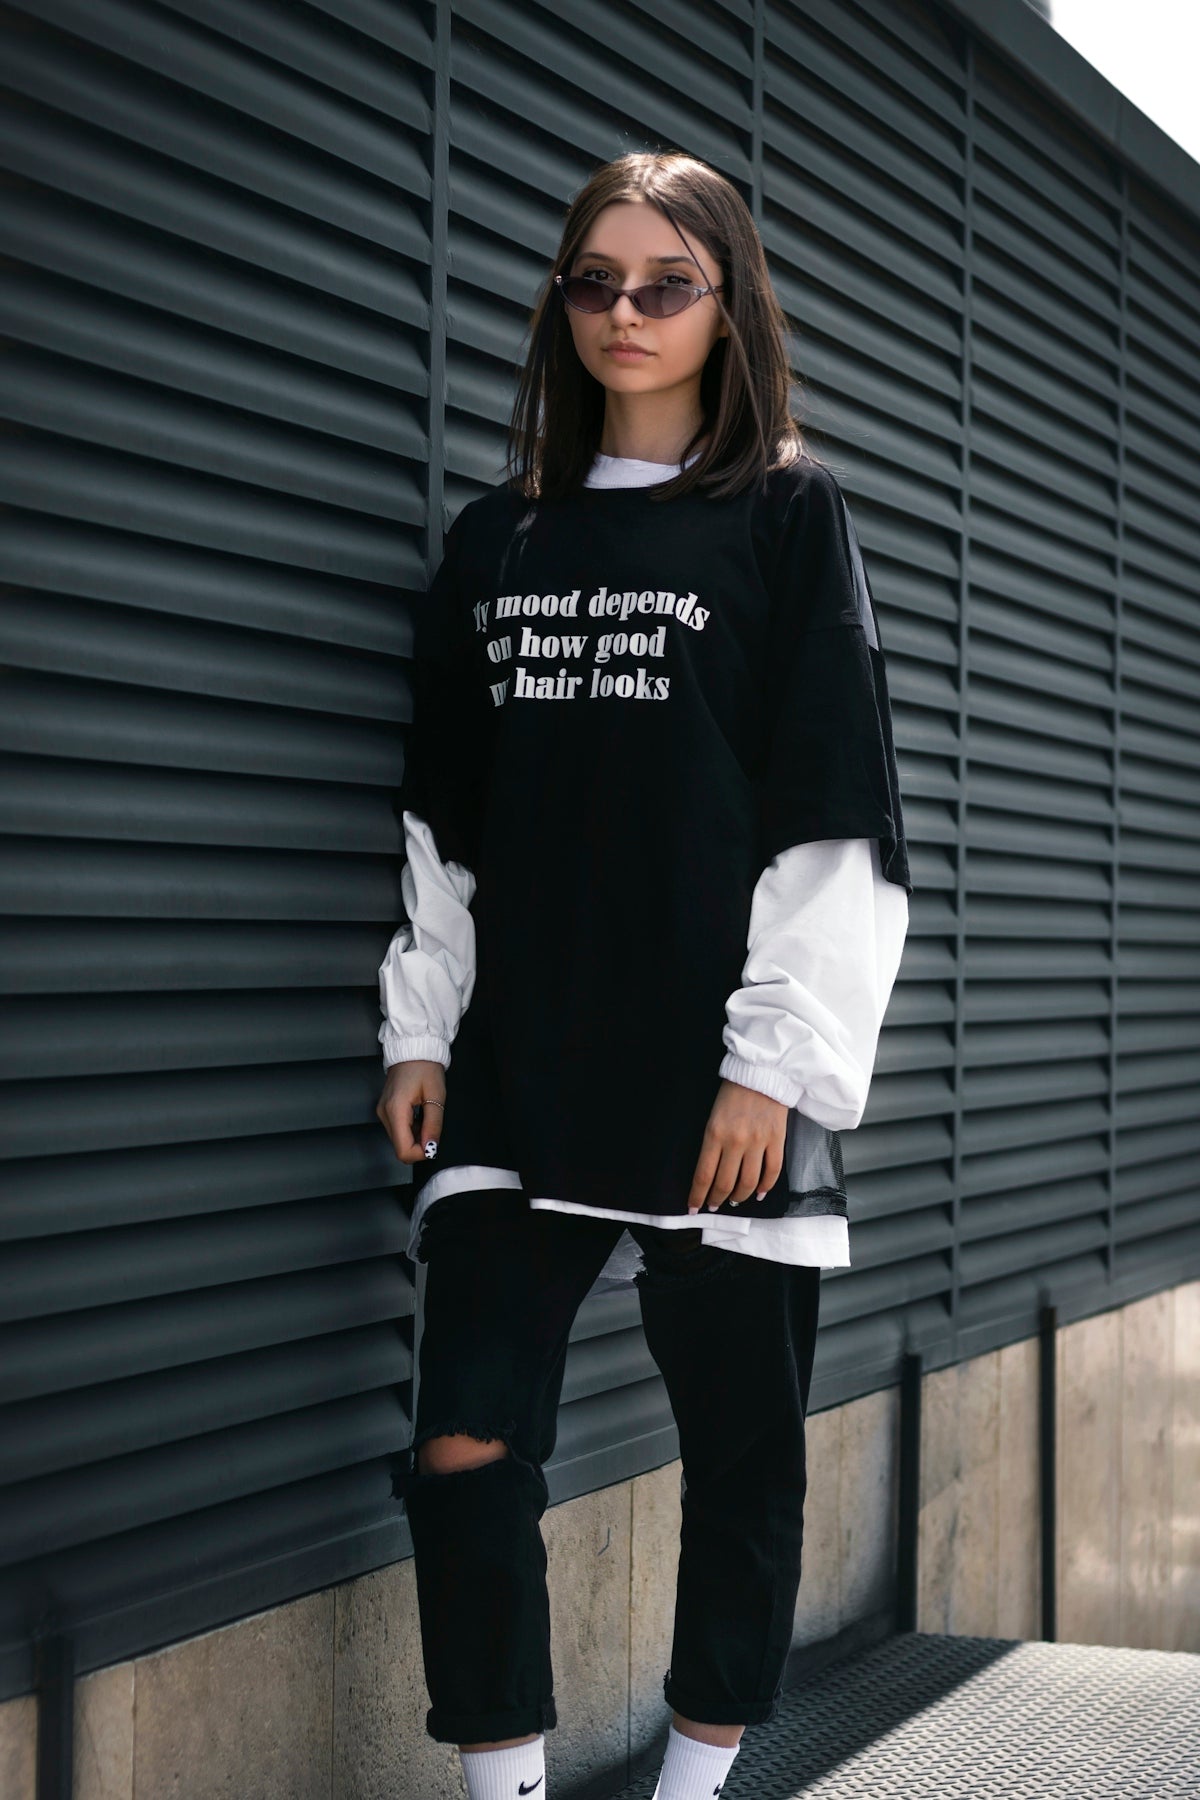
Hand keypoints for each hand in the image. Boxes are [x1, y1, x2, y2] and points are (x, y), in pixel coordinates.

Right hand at [376, 1059, 445, 1163]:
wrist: (413, 1049)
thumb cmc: (425, 1067)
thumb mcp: (436, 1096)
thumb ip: (433, 1125)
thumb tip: (431, 1148)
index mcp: (395, 1110)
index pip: (403, 1150)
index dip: (420, 1153)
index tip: (433, 1143)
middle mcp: (385, 1113)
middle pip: (400, 1147)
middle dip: (419, 1145)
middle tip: (433, 1127)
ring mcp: (383, 1111)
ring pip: (399, 1140)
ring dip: (415, 1137)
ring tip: (426, 1117)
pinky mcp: (385, 1110)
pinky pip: (398, 1129)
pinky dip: (411, 1129)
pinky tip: (419, 1115)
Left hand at [687, 1079, 786, 1212]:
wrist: (762, 1072)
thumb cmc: (733, 1092)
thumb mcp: (712, 1116)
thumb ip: (712, 1143)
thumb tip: (710, 1171)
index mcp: (714, 1134)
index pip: (704, 1175)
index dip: (697, 1196)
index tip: (692, 1208)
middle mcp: (736, 1141)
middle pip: (725, 1183)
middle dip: (717, 1199)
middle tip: (713, 1206)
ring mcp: (758, 1142)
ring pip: (749, 1182)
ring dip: (740, 1196)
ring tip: (735, 1201)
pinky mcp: (777, 1140)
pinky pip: (772, 1171)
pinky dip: (766, 1186)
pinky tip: (759, 1193)